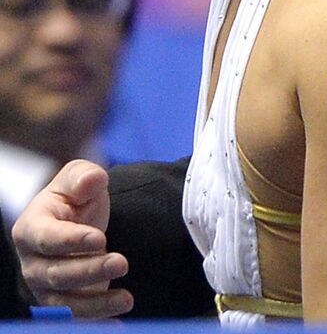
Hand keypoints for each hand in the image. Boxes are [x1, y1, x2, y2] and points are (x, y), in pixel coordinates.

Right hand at [12, 160, 131, 316]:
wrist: (82, 222)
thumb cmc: (77, 198)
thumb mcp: (79, 179)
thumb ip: (84, 176)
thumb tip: (93, 179)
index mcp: (31, 229)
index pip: (47, 239)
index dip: (71, 241)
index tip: (100, 239)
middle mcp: (33, 263)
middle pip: (57, 273)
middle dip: (90, 271)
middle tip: (122, 263)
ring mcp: (46, 287)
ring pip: (65, 302)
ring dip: (96, 303)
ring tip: (127, 299)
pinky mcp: (63, 303)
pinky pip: (76, 319)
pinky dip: (96, 321)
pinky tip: (118, 322)